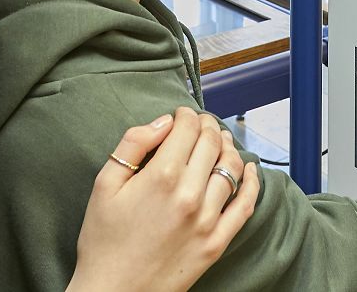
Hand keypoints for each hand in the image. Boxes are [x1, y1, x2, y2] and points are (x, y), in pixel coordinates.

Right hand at [68, 108, 258, 291]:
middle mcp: (190, 194)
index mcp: (162, 176)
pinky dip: (252, 183)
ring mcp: (207, 220)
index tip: (181, 114)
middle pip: (211, 143)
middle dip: (206, 125)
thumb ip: (133, 145)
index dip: (186, 115)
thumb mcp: (104, 185)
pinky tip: (250, 170)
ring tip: (220, 140)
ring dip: (228, 146)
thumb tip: (163, 122)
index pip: (187, 128)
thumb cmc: (103, 240)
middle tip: (200, 123)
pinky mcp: (217, 242)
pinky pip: (245, 206)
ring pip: (231, 167)